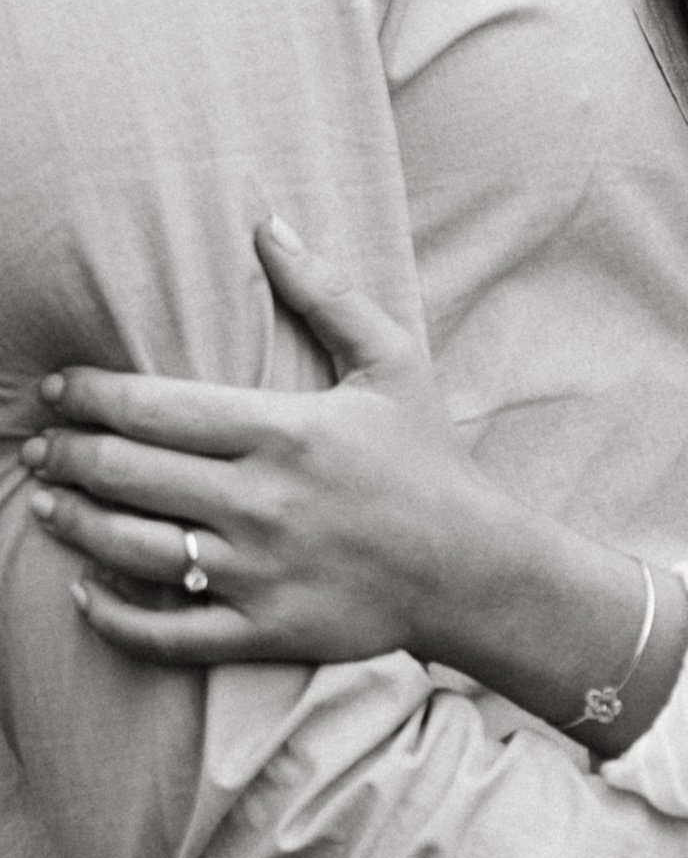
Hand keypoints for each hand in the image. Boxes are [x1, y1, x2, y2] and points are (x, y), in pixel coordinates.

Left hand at [24, 217, 517, 666]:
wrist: (473, 567)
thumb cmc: (429, 459)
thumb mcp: (391, 361)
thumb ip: (325, 292)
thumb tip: (265, 224)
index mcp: (284, 430)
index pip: (154, 407)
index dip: (90, 396)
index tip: (58, 390)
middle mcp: (261, 500)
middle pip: (129, 474)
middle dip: (68, 456)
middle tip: (40, 446)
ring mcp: (259, 571)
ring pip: (132, 550)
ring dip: (75, 526)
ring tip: (47, 506)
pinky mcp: (265, 629)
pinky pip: (166, 633)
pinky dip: (112, 617)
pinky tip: (84, 593)